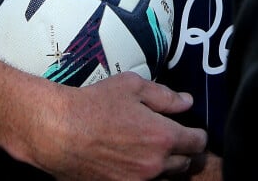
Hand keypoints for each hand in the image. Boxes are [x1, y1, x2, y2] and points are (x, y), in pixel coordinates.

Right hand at [25, 73, 207, 179]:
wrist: (60, 132)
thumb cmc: (95, 105)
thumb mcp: (133, 87)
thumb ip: (165, 96)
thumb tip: (187, 102)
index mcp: (162, 137)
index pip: (197, 143)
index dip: (197, 135)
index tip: (193, 130)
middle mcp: (154, 165)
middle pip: (185, 164)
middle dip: (183, 151)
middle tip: (173, 139)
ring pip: (166, 179)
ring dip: (166, 167)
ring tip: (153, 152)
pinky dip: (146, 177)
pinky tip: (136, 163)